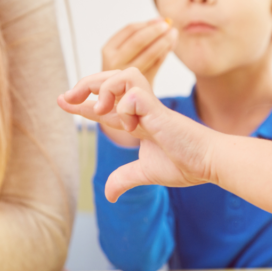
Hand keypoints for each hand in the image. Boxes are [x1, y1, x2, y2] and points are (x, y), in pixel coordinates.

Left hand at [58, 68, 215, 200]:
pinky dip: (124, 106)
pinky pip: (133, 94)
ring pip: (122, 75)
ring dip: (105, 89)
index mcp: (137, 120)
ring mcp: (149, 106)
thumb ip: (125, 178)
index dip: (82, 102)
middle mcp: (141, 108)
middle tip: (67, 98)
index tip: (62, 100)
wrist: (208, 163)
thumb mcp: (145, 172)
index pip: (105, 104)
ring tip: (100, 110)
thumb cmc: (185, 164)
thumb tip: (109, 195)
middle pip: (109, 80)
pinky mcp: (158, 109)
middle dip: (85, 85)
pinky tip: (130, 125)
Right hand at [101, 19, 176, 85]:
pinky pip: (156, 64)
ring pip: (150, 53)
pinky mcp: (140, 83)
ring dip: (164, 41)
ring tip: (174, 34)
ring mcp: (127, 74)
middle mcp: (115, 62)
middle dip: (156, 30)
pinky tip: (171, 46)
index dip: (147, 23)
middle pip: (139, 40)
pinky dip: (165, 53)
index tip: (161, 20)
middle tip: (169, 25)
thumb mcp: (122, 54)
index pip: (130, 30)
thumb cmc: (122, 72)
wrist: (119, 100)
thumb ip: (140, 37)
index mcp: (108, 49)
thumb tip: (163, 21)